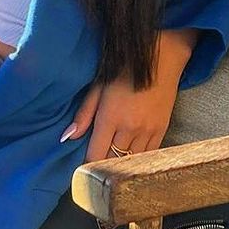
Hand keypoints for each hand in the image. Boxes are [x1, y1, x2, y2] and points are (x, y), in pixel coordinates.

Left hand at [61, 29, 198, 162]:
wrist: (159, 60)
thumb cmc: (123, 70)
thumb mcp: (98, 87)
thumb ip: (83, 115)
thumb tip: (67, 137)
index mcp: (110, 118)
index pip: (96, 154)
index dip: (88, 164)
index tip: (82, 169)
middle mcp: (130, 128)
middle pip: (113, 160)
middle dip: (102, 165)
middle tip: (95, 168)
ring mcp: (148, 131)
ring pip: (131, 160)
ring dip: (120, 163)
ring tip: (111, 165)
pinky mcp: (162, 130)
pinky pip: (148, 155)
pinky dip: (137, 158)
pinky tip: (130, 157)